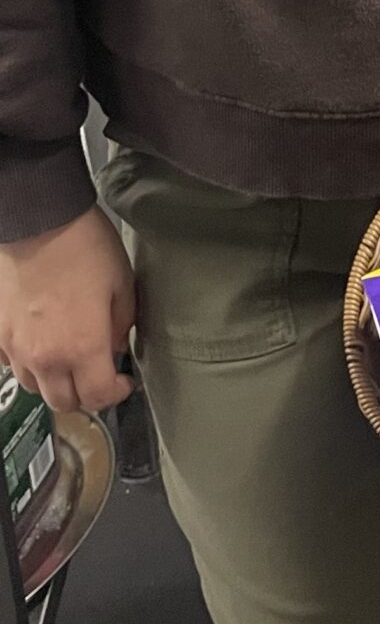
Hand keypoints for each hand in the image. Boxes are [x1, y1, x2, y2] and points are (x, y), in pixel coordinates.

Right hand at [0, 206, 135, 413]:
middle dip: (86, 396)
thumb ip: (122, 324)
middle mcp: (45, 357)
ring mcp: (17, 348)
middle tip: (99, 375)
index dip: (115, 394)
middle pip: (63, 402)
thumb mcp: (122, 283)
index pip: (97, 396)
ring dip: (55, 382)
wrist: (39, 221)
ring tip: (71, 359)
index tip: (123, 381)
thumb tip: (115, 345)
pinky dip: (29, 364)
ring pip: (35, 387)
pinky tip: (42, 344)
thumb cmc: (84, 247)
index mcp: (82, 348)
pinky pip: (12, 365)